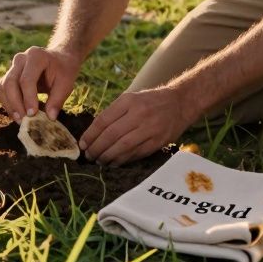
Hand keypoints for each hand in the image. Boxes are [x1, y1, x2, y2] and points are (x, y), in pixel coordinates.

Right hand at [0, 46, 80, 121]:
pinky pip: (1, 91)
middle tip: (24, 120)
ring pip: (2, 87)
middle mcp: (21, 59)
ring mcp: (12, 67)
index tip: (32, 114)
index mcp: (36, 56)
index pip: (26, 79)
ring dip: (9, 105)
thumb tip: (50, 117)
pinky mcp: (8, 76)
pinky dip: (7, 104)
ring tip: (20, 120)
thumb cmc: (63, 71)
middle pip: (10, 83)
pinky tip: (17, 114)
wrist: (59, 59)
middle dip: (15, 104)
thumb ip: (58, 99)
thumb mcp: (67, 83)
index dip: (28, 98)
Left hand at [80, 86, 196, 165]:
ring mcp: (149, 129)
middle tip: (89, 156)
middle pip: (111, 135)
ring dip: (108, 157)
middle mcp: (139, 114)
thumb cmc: (150, 101)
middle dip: (97, 148)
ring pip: (123, 147)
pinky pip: (136, 154)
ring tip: (99, 161)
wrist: (180, 103)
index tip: (82, 144)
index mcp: (129, 101)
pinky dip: (122, 160)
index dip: (90, 135)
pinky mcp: (157, 141)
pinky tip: (114, 163)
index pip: (103, 120)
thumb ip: (114, 113)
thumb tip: (93, 134)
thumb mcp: (131, 98)